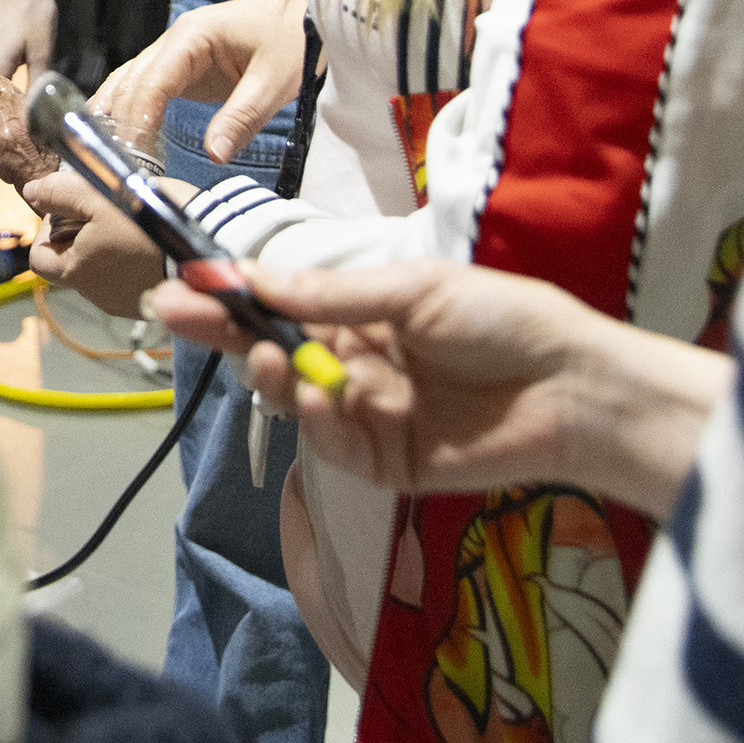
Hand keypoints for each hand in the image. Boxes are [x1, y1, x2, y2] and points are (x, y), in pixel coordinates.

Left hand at [0, 39, 47, 261]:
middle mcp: (28, 126)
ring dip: (43, 178)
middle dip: (49, 200)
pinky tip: (16, 169)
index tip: (43, 240)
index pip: (46, 193)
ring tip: (33, 203)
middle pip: (53, 175)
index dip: (46, 219)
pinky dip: (35, 156)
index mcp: (11, 143)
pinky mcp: (21, 101)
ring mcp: (27, 110)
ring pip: (49, 155)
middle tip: (40, 229)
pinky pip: (40, 136)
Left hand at [21, 166, 166, 317]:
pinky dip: (130, 262)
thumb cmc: (149, 218)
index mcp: (77, 273)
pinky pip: (127, 281)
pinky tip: (148, 242)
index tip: (69, 210)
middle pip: (70, 266)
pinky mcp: (150, 302)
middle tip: (102, 213)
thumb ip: (59, 192)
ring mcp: (125, 303)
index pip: (39, 259)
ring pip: (100, 274)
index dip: (47, 231)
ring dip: (105, 250)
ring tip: (130, 224)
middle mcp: (96, 296)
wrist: (210, 244)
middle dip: (77, 238)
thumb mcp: (98, 192)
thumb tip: (32, 192)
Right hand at [84, 0, 300, 171]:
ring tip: (105, 152)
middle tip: (117, 163)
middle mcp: (176, 40)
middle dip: (120, 121)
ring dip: (118, 114)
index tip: (132, 151)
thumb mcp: (275, 81)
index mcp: (194, 35)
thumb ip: (242, 118)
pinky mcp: (185, 67)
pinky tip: (118, 132)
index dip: (138, 116)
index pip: (153, 79)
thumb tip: (214, 155)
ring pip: (133, 82)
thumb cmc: (296, 40)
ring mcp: (178, 52)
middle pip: (134, 81)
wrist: (310, 19)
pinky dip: (133, 109)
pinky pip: (149, 87)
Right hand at [145, 258, 724, 512]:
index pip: (285, 303)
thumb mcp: (413, 291)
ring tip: (264, 356)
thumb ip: (331, 296)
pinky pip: (332, 444)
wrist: (573, 389)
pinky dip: (318, 420)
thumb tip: (252, 278)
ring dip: (272, 374)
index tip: (186, 283)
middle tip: (171, 315)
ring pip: (295, 397)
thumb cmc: (504, 320)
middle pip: (274, 349)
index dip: (235, 294)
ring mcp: (369, 414)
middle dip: (225, 331)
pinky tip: (321, 396)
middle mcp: (359, 361)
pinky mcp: (385, 463)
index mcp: (366, 312)